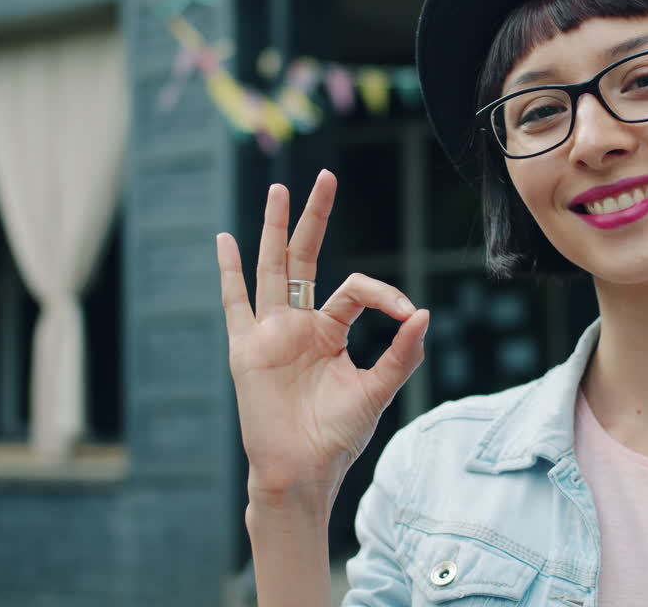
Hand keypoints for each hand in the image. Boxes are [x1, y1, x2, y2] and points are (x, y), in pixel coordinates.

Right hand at [216, 170, 428, 510]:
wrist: (302, 472)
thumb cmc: (337, 437)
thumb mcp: (376, 391)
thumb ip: (401, 354)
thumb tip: (422, 312)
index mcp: (329, 331)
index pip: (354, 289)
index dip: (383, 293)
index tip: (408, 315)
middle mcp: (298, 324)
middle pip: (304, 257)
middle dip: (316, 217)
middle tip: (326, 176)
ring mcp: (269, 333)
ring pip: (271, 268)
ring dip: (275, 229)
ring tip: (280, 190)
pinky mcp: (246, 348)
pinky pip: (235, 303)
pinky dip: (230, 272)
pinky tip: (225, 239)